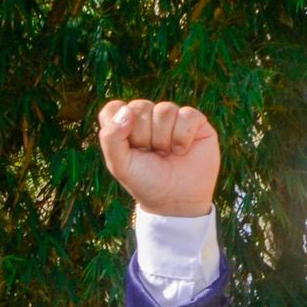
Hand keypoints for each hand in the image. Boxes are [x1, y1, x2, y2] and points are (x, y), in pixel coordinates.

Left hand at [97, 99, 219, 216]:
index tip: (127, 146)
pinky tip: (182, 150)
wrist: (177, 200)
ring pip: (165, 109)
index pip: (114, 108)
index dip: (118, 124)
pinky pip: (187, 114)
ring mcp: (172, 119)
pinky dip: (183, 136)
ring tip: (166, 154)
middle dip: (142, 135)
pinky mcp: (195, 121)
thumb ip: (111, 138)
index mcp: (125, 127)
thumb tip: (125, 110)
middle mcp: (148, 119)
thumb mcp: (120, 165)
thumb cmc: (146, 182)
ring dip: (163, 138)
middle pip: (139, 106)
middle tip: (149, 154)